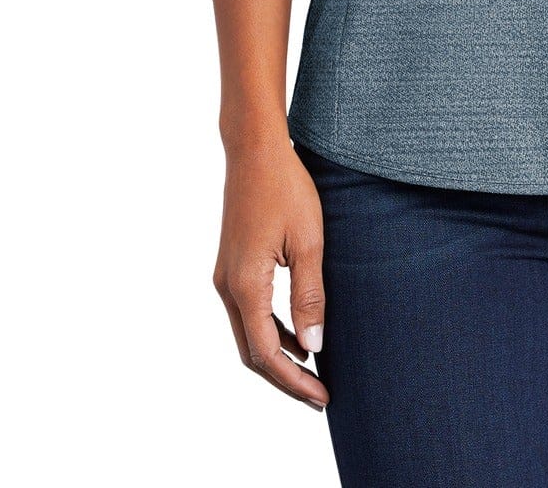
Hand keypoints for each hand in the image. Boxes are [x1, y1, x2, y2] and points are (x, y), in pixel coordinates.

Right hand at [212, 138, 329, 411]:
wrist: (255, 151)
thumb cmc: (286, 189)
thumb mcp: (308, 242)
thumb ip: (309, 296)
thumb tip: (313, 347)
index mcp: (245, 285)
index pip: (267, 353)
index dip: (294, 381)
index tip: (322, 397)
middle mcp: (227, 287)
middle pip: (251, 353)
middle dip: (284, 378)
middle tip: (319, 395)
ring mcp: (225, 276)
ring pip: (247, 334)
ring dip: (277, 356)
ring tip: (312, 371)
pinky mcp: (231, 265)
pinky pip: (248, 312)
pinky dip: (270, 331)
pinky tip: (297, 333)